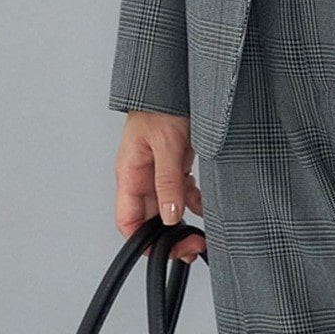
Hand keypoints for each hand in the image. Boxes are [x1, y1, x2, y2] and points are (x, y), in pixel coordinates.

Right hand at [114, 112, 206, 262]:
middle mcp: (141, 176)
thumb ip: (167, 182)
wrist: (175, 81)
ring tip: (200, 236)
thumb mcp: (166, 145)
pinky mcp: (175, 161)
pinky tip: (205, 208)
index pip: (128, 221)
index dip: (144, 242)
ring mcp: (158, 170)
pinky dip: (193, 201)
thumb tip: (170, 217)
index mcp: (129, 174)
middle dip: (169, 238)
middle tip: (191, 247)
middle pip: (150, 218)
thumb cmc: (160, 105)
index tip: (167, 252)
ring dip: (182, 223)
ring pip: (167, 207)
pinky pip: (181, 190)